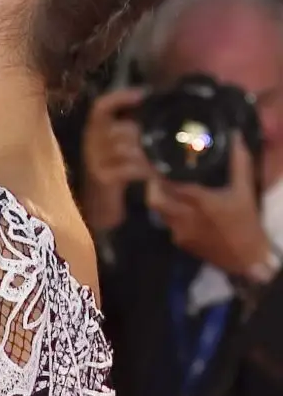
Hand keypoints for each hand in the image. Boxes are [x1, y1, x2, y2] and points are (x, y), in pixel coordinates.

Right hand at [79, 88, 150, 232]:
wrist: (100, 210)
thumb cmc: (116, 176)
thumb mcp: (121, 149)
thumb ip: (134, 132)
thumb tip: (159, 111)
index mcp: (95, 132)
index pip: (101, 107)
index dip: (120, 98)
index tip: (145, 94)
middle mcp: (91, 143)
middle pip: (116, 127)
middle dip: (139, 131)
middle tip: (160, 136)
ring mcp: (95, 162)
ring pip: (122, 146)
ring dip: (145, 150)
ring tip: (161, 155)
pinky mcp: (103, 178)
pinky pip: (126, 168)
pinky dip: (143, 168)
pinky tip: (154, 171)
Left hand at [146, 133, 272, 276]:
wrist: (245, 258)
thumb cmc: (246, 222)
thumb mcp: (244, 191)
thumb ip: (239, 163)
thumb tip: (235, 137)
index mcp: (201, 203)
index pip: (172, 184)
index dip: (161, 173)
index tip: (159, 160)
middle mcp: (186, 218)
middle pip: (155, 200)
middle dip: (151, 185)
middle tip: (155, 172)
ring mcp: (180, 232)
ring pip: (159, 212)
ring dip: (159, 198)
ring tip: (163, 185)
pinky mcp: (180, 243)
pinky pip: (167, 224)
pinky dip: (169, 213)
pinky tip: (176, 205)